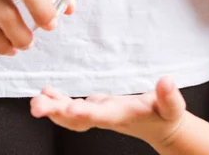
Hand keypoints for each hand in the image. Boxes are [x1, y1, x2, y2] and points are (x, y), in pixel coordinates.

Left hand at [30, 77, 187, 148]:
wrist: (161, 128)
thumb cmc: (166, 116)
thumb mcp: (173, 108)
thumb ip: (169, 96)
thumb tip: (166, 81)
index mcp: (122, 115)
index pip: (101, 116)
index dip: (85, 113)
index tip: (70, 109)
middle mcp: (106, 117)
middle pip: (77, 120)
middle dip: (55, 113)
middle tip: (37, 107)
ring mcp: (99, 114)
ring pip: (70, 116)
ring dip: (52, 108)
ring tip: (36, 100)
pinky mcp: (97, 108)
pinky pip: (72, 108)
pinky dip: (58, 101)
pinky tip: (46, 93)